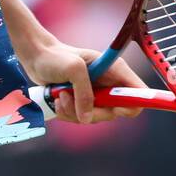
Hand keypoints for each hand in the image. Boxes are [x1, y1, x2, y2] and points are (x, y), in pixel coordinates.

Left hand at [21, 39, 145, 123]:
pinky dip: (68, 113)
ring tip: (61, 96)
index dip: (133, 105)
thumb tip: (87, 118)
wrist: (36, 57)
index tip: (115, 108)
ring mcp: (96, 95)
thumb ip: (84, 94)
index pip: (139, 93)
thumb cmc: (56, 57)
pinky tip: (58, 100)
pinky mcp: (83, 103)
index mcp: (116, 71)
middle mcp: (109, 84)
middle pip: (116, 112)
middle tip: (74, 99)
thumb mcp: (73, 69)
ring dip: (75, 111)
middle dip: (94, 112)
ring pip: (95, 118)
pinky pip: (81, 119)